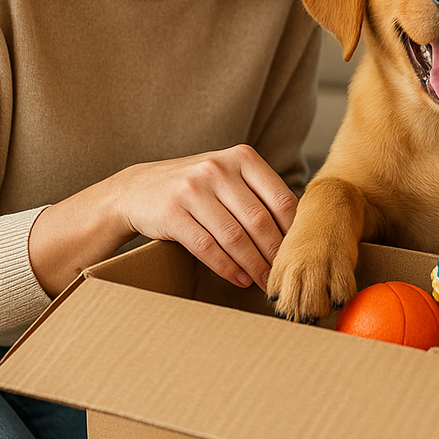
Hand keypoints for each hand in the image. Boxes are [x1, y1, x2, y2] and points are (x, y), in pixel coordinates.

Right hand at [107, 144, 297, 290]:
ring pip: (234, 237)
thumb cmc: (198, 187)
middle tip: (284, 275)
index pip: (281, 198)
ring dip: (253, 265)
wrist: (138, 189)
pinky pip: (206, 247)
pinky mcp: (172, 213)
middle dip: (275, 254)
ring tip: (264, 282)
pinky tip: (239, 279)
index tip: (301, 253)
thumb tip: (298, 231)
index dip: (294, 230)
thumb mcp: (230, 177)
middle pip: (259, 221)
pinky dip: (226, 267)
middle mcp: (218, 168)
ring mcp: (193, 189)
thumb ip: (260, 194)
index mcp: (242, 157)